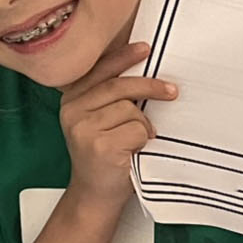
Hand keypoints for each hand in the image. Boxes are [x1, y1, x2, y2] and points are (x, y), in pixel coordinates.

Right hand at [59, 41, 177, 202]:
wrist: (95, 194)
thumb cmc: (104, 155)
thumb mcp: (98, 120)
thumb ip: (110, 98)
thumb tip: (143, 70)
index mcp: (71, 99)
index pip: (99, 70)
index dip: (123, 57)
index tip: (145, 49)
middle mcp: (72, 111)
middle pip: (119, 86)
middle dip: (150, 87)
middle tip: (171, 91)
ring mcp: (83, 128)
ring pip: (131, 110)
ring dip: (143, 126)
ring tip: (135, 142)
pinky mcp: (99, 145)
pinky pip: (136, 130)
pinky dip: (143, 140)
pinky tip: (132, 152)